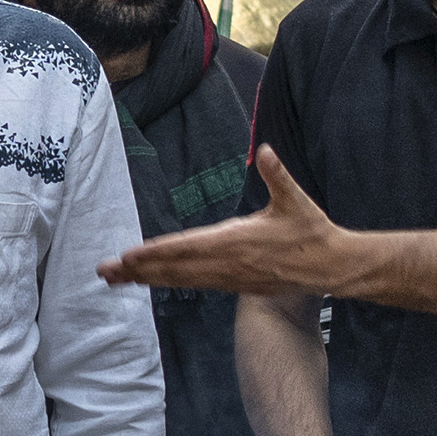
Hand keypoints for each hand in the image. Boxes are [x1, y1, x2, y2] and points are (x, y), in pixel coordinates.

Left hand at [104, 148, 369, 300]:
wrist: (332, 267)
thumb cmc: (312, 231)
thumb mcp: (296, 200)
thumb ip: (278, 175)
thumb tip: (266, 151)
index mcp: (237, 241)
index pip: (187, 247)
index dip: (156, 252)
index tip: (129, 255)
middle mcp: (228, 263)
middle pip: (175, 268)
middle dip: (139, 270)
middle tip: (104, 271)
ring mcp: (230, 277)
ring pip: (181, 279)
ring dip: (148, 278)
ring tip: (117, 278)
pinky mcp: (235, 284)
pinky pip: (195, 283)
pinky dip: (170, 282)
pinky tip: (152, 280)